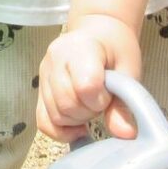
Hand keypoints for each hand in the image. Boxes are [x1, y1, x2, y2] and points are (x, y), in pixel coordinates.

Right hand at [37, 16, 142, 142]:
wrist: (99, 34)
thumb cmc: (116, 49)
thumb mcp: (129, 71)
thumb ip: (125, 103)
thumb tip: (125, 134)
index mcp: (81, 47)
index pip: (85, 86)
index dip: (101, 100)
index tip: (110, 94)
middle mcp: (55, 59)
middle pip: (67, 104)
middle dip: (89, 112)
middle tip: (102, 101)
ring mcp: (43, 74)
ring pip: (55, 115)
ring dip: (77, 120)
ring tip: (89, 105)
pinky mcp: (39, 89)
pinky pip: (43, 121)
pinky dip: (61, 130)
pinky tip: (77, 125)